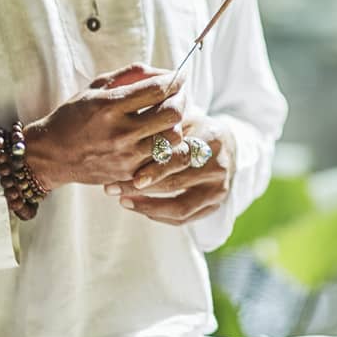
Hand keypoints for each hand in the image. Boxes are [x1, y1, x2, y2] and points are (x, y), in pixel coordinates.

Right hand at [20, 63, 186, 190]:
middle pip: (172, 114)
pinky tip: (163, 138)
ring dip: (177, 125)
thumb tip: (163, 71)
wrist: (50, 155)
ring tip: (170, 118)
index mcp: (110, 105)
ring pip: (173, 139)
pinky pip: (164, 162)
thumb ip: (129, 75)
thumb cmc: (73, 116)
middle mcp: (120, 132)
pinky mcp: (129, 174)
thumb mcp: (95, 88)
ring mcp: (126, 156)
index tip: (181, 74)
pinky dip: (170, 148)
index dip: (176, 79)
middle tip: (180, 95)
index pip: (157, 89)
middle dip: (182, 100)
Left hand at [104, 115, 236, 225]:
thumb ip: (161, 121)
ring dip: (146, 206)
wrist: (226, 145)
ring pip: (179, 206)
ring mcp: (219, 188)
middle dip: (139, 187)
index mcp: (211, 138)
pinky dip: (159, 216)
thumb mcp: (182, 117)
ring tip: (122, 200)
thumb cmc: (193, 128)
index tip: (122, 170)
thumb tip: (128, 121)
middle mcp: (219, 165)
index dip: (151, 166)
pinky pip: (184, 218)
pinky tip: (139, 208)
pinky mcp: (215, 205)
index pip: (178, 155)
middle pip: (175, 183)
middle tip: (111, 188)